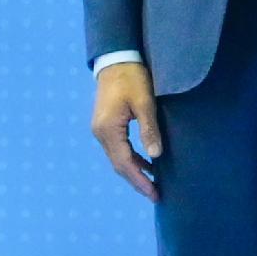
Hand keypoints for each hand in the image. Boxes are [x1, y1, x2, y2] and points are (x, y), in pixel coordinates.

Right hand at [90, 60, 162, 200]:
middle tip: (156, 195)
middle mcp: (100, 134)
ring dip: (134, 171)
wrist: (116, 60)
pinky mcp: (106, 125)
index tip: (154, 193)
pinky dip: (131, 159)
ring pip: (118, 158)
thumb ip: (149, 129)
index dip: (140, 180)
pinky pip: (118, 149)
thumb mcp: (144, 102)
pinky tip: (146, 164)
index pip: (124, 163)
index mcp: (108, 130)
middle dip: (137, 181)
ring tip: (153, 184)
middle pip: (118, 165)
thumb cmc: (132, 78)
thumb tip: (155, 156)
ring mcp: (101, 130)